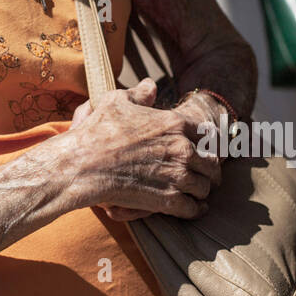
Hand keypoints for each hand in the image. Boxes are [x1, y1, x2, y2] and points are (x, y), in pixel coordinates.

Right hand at [68, 79, 222, 221]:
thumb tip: (151, 85)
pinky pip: (194, 209)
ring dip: (202, 191)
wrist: (83, 165)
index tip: (204, 150)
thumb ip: (140, 93)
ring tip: (198, 193)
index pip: (208, 134)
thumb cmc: (98, 131)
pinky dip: (196, 210)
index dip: (208, 143)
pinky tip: (194, 208)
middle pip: (212, 163)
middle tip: (206, 175)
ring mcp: (177, 176)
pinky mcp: (168, 200)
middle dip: (210, 170)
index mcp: (175, 123)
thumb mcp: (117, 101)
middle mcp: (182, 149)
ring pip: (205, 187)